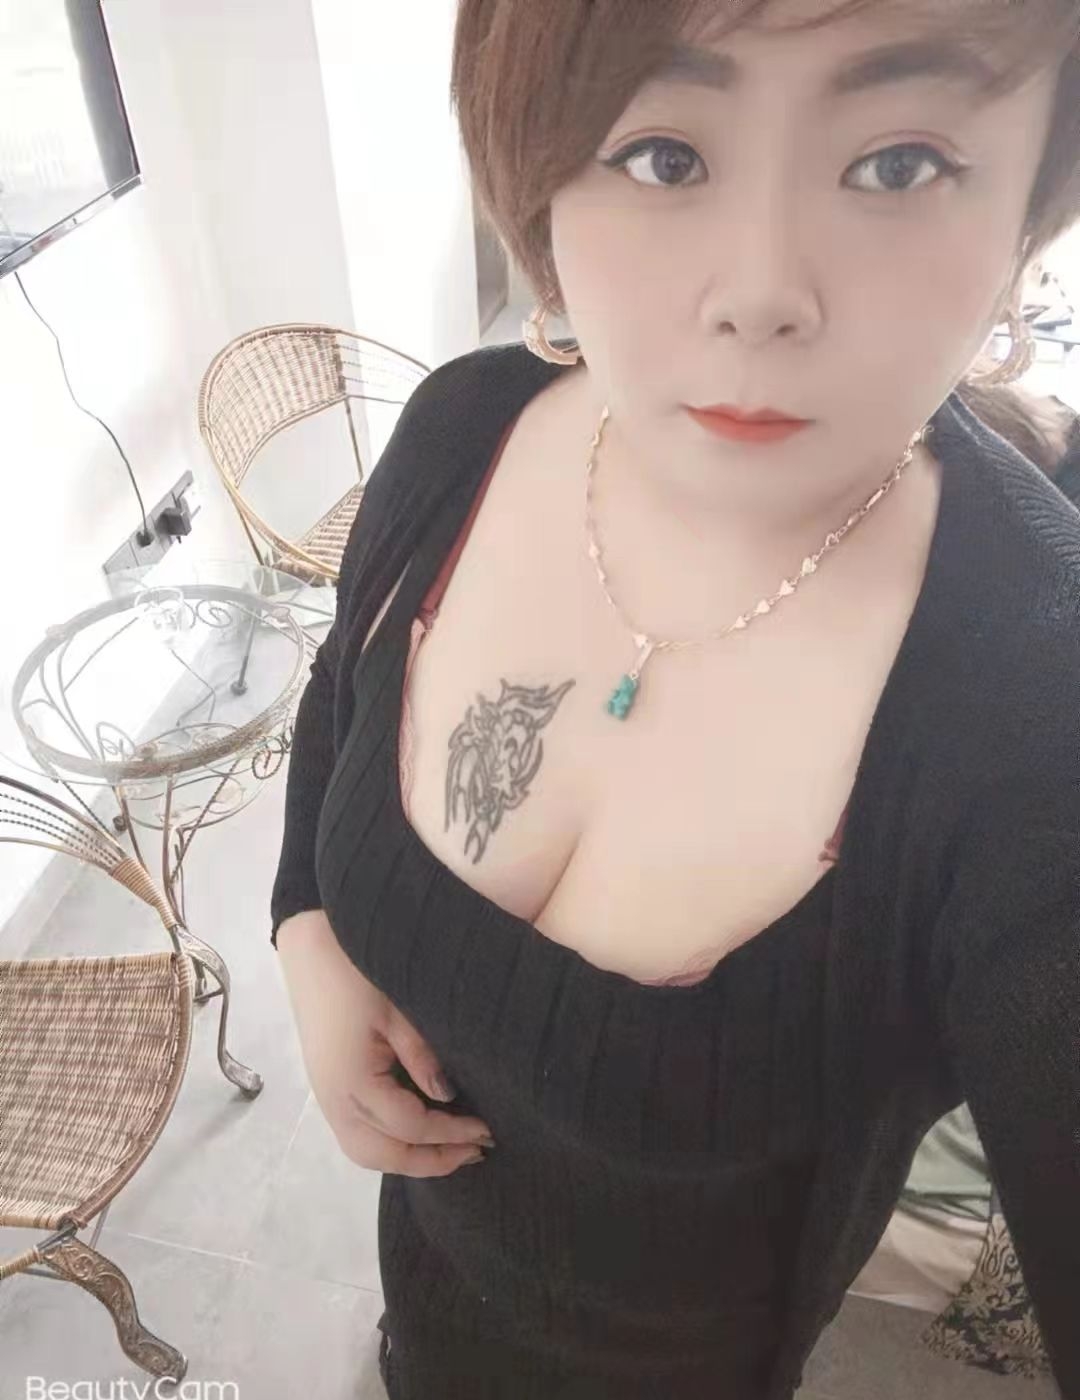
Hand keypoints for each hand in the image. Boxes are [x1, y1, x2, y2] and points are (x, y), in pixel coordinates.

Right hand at [276, 909, 494, 1175]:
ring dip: (407, 1158)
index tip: (488, 1129)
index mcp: (352, 1080)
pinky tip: (417, 1133)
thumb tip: (446, 1096)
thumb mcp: (399, 1006)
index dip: (451, 1133)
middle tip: (475, 1152)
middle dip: (430, 1161)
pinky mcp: (327, 1088)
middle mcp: (334, 1100)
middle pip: (383, 1154)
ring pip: (365, 1152)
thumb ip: (422, 1056)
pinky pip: (357, 1135)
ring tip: (449, 1151)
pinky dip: (389, 1143)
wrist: (310, 945)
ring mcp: (326, 1097)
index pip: (410, 1126)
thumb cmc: (356, 968)